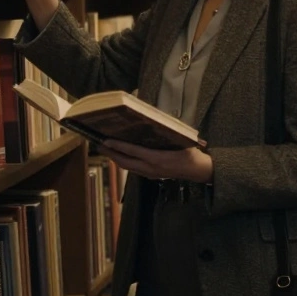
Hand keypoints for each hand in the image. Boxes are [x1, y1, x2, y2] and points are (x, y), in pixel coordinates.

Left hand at [97, 140, 213, 183]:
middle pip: (125, 162)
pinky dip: (125, 162)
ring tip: (106, 150)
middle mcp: (150, 168)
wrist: (197, 170)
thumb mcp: (179, 139)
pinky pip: (134, 169)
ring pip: (128, 167)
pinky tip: (121, 156)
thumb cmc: (189, 152)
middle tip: (99, 145)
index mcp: (157, 158)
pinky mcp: (152, 175)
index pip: (133, 151)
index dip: (118, 146)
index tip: (105, 140)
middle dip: (111, 153)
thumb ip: (164, 132)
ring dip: (116, 158)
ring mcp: (150, 173)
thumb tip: (150, 120)